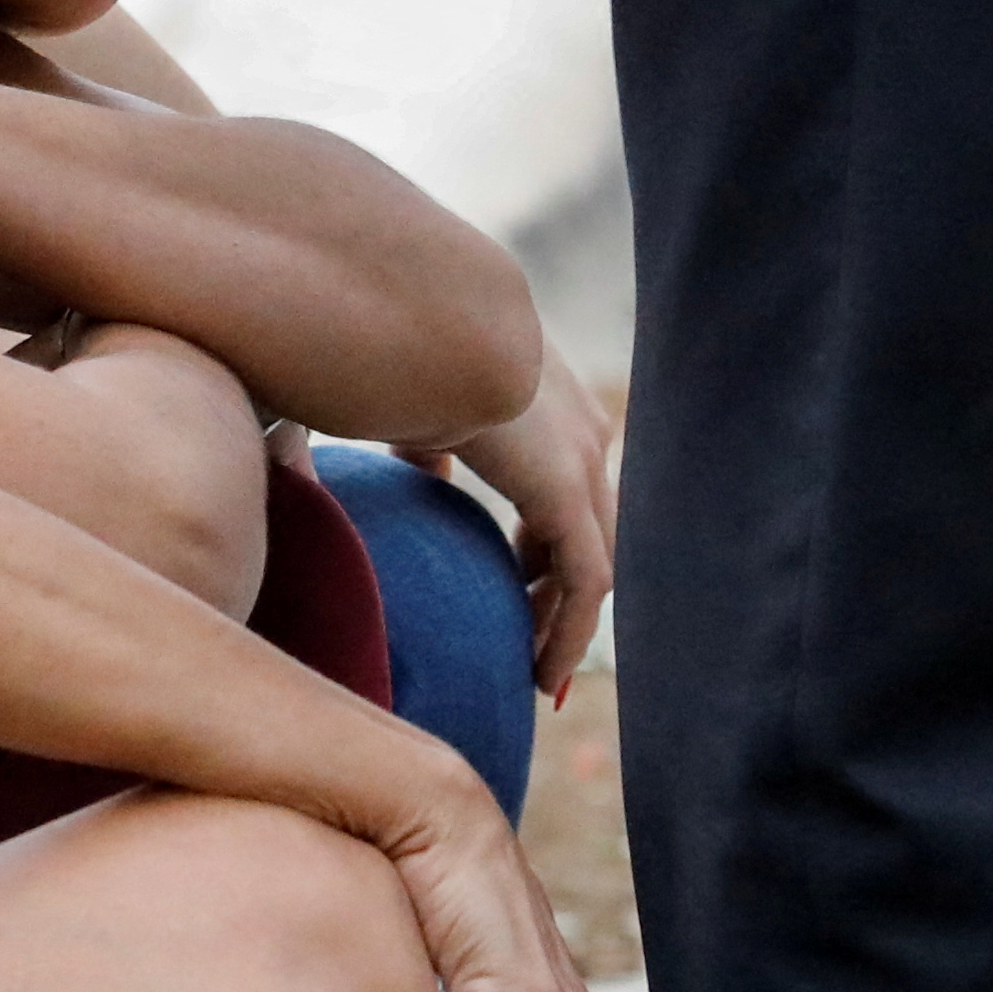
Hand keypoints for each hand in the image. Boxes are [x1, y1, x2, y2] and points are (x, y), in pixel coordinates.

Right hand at [427, 350, 617, 706]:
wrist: (424, 317)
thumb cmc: (399, 348)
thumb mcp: (414, 403)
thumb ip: (423, 443)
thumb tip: (420, 474)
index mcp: (547, 400)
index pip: (562, 487)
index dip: (538, 540)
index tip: (509, 579)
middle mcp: (581, 431)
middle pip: (587, 528)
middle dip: (558, 587)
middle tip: (528, 637)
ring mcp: (583, 462)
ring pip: (593, 561)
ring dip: (567, 620)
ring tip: (538, 674)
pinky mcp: (569, 495)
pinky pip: (585, 583)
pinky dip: (568, 631)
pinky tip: (541, 673)